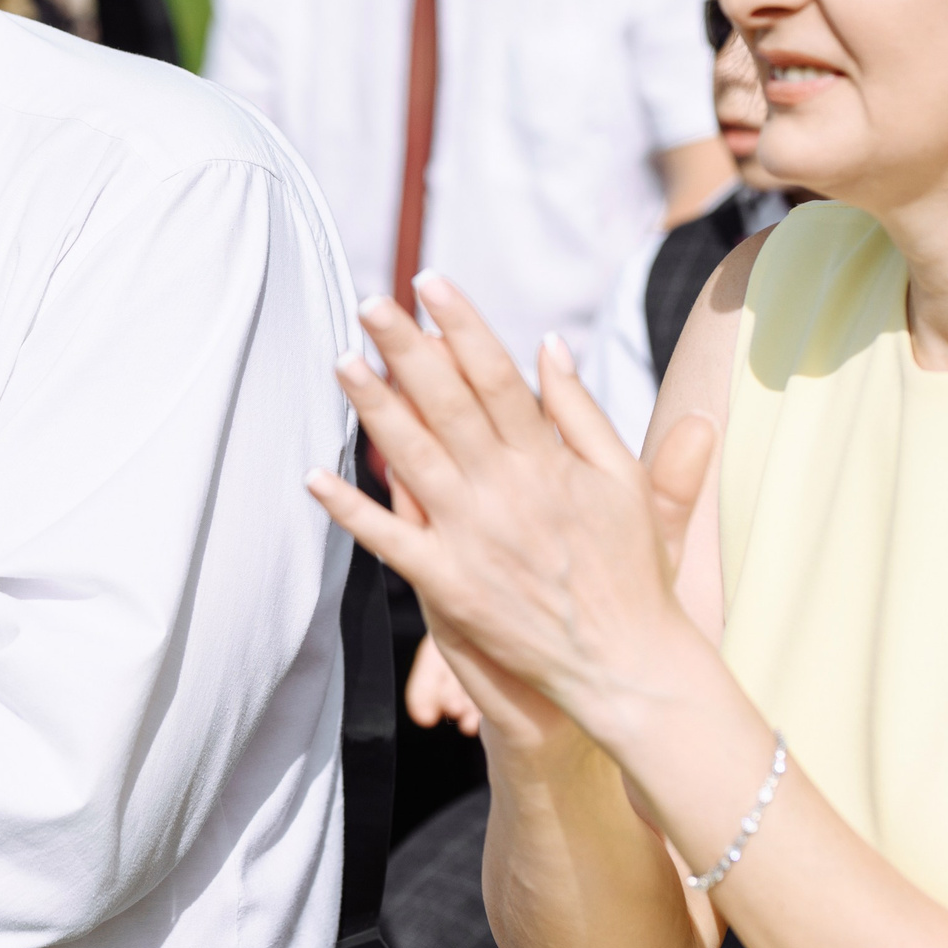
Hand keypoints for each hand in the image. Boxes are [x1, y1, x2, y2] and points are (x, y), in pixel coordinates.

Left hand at [306, 277, 718, 757]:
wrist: (625, 663)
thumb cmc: (631, 569)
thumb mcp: (624, 481)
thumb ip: (581, 412)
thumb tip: (548, 345)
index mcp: (549, 463)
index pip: (496, 376)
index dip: (461, 325)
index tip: (431, 283)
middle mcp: (507, 492)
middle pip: (447, 405)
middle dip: (406, 350)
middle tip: (369, 303)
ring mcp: (474, 538)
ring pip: (413, 460)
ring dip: (373, 411)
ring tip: (341, 363)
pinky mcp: (450, 586)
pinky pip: (391, 541)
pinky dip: (353, 510)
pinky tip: (315, 476)